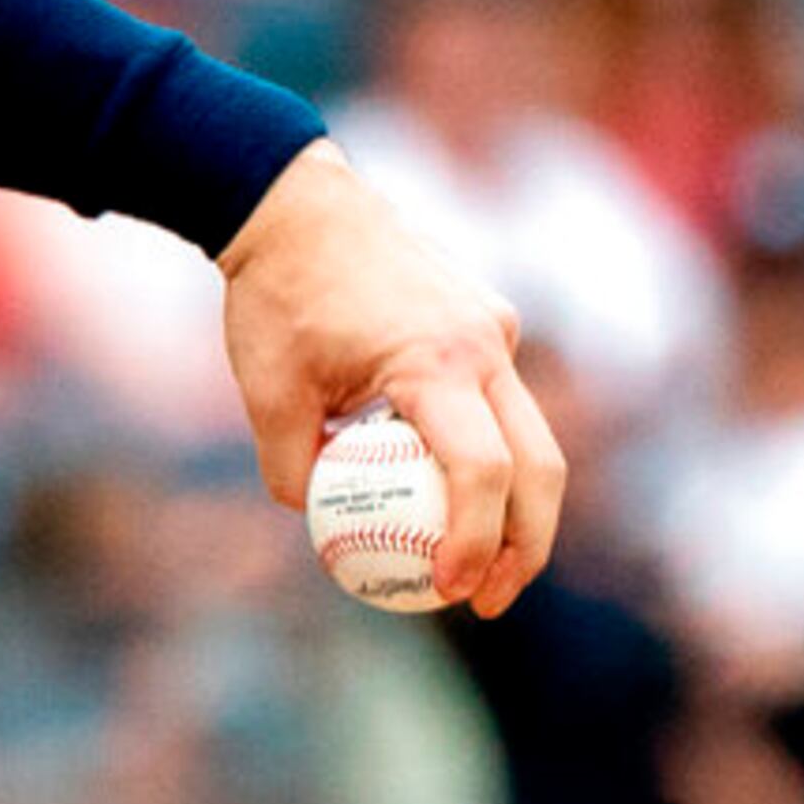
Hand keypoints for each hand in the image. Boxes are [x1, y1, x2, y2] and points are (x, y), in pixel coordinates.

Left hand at [218, 139, 564, 616]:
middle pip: (540, 466)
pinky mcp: (489, 318)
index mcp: (435, 360)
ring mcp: (495, 327)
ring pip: (533, 436)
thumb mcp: (264, 391)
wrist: (294, 202)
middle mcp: (484, 344)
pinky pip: (501, 399)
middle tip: (488, 601)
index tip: (451, 590)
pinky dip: (490, 452)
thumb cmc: (273, 296)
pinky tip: (448, 490)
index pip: (482, 471)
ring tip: (479, 565)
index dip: (475, 541)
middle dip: (526, 546)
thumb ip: (293, 468)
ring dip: (517, 507)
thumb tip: (321, 525)